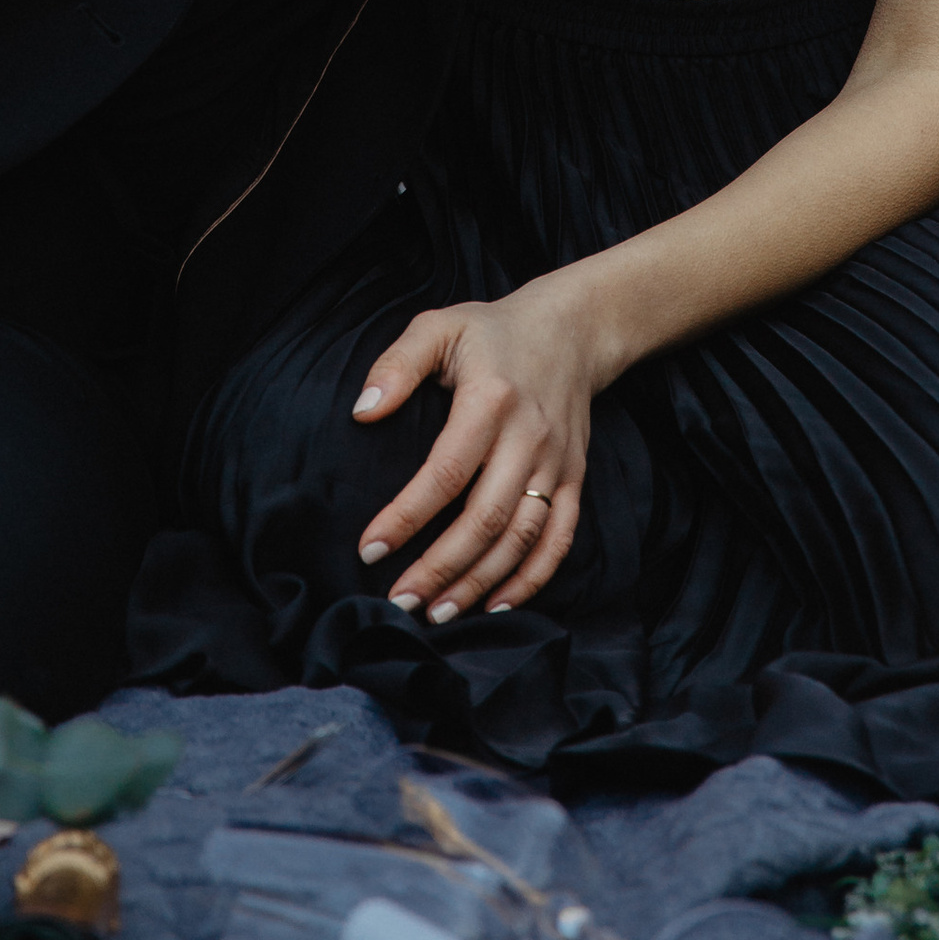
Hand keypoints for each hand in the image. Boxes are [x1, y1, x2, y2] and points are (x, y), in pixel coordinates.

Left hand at [350, 272, 613, 621]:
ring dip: (480, 582)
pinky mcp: (575, 478)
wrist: (573, 329)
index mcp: (490, 400)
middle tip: (401, 601)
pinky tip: (498, 604)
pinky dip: (532, 578)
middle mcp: (529, 438)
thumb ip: (397, 364)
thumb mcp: (439, 326)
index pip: (445, 472)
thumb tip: (363, 412)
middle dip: (441, 567)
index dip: (406, 517)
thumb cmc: (493, 331)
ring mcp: (557, 463)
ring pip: (521, 538)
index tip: (370, 549)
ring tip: (439, 613)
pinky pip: (560, 539)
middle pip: (485, 518)